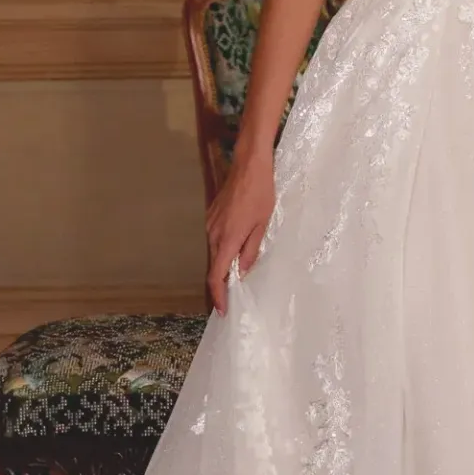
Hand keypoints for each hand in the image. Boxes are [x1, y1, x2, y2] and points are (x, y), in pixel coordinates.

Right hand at [206, 147, 273, 314]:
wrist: (249, 165)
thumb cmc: (261, 194)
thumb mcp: (262, 225)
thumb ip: (251, 250)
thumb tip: (241, 272)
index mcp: (227, 239)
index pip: (216, 275)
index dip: (218, 295)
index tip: (222, 309)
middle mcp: (213, 233)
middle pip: (214, 265)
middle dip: (222, 282)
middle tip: (234, 295)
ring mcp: (211, 223)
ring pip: (215, 251)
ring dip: (224, 263)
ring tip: (238, 272)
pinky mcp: (212, 215)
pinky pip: (216, 239)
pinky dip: (223, 248)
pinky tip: (236, 247)